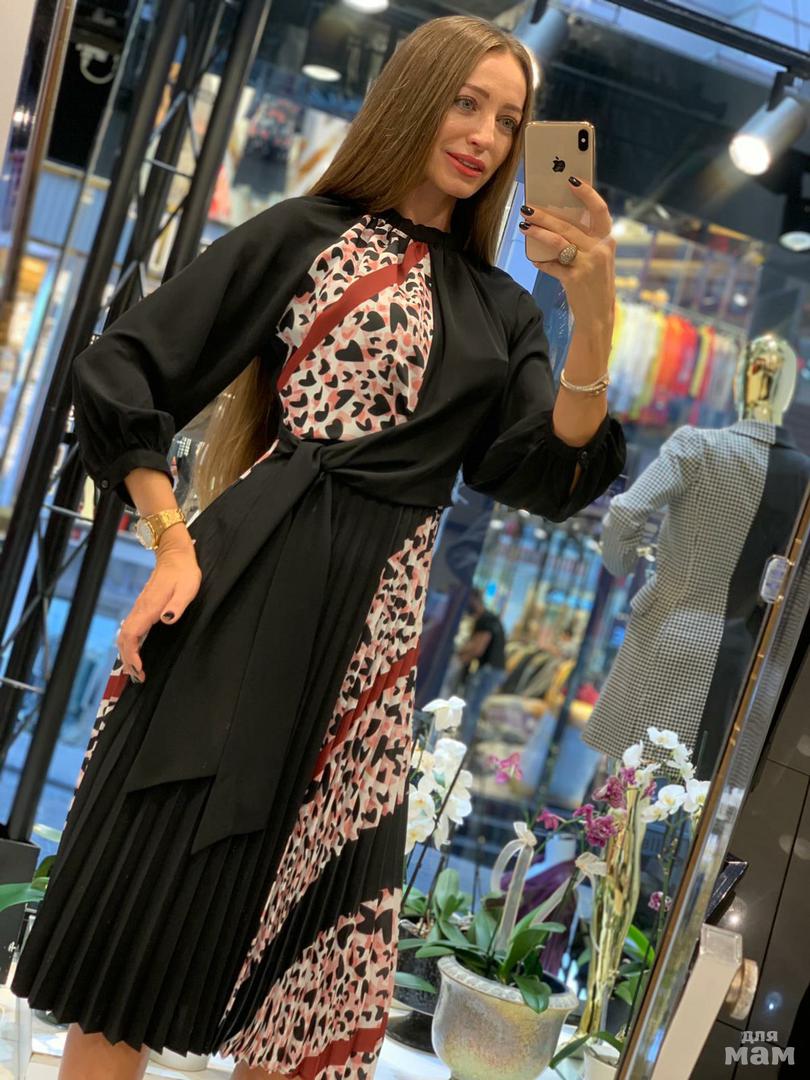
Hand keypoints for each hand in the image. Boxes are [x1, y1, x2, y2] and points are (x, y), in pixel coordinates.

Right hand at [116, 527, 201, 681]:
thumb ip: (177, 605)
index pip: (132, 635)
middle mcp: (140, 609)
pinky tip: (136, 653)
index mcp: (149, 607)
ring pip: (125, 635)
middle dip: (128, 659)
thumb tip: (167, 619)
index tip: (139, 668)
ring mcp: (139, 608)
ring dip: (127, 653)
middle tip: (139, 677)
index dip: (132, 654)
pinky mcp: (142, 608)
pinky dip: (130, 644)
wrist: (175, 556)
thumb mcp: (187, 589)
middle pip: (124, 638)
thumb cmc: (183, 573)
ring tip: (136, 670)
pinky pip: (130, 630)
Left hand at [520, 177, 615, 334]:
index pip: (600, 210)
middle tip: (528, 207)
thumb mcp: (598, 258)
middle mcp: (599, 249)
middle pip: (568, 225)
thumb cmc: (595, 282)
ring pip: (558, 241)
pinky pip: (552, 265)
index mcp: (607, 240)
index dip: (587, 193)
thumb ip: (585, 240)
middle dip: (545, 215)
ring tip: (524, 226)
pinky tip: (534, 258)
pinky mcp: (574, 278)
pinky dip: (541, 261)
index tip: (571, 180)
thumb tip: (558, 221)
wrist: (598, 314)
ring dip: (538, 232)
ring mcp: (587, 264)